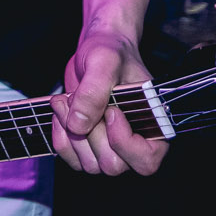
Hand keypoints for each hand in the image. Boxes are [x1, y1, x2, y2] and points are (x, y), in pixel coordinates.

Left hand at [48, 27, 168, 175]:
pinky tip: (61, 112)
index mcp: (155, 126)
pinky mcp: (89, 147)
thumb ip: (94, 91)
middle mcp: (136, 143)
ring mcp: (111, 148)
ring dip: (72, 133)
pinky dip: (61, 136)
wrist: (95, 50)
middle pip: (112, 165)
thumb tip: (79, 125)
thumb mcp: (104, 61)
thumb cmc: (110, 51)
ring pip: (90, 165)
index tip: (110, 110)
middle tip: (79, 98)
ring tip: (66, 100)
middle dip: (90, 132)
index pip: (146, 161)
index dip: (123, 141)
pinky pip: (71, 159)